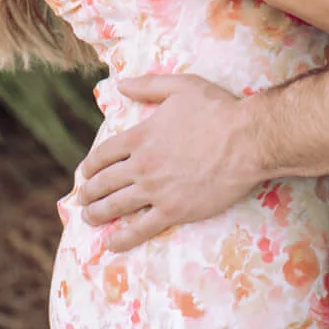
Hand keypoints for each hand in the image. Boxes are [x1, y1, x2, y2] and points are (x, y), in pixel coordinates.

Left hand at [74, 74, 258, 252]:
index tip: (84, 173)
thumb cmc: (218, 109)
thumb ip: (148, 85)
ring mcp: (156, 190)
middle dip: (88, 192)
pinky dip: (123, 238)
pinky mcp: (174, 211)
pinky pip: (141, 229)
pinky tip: (111, 244)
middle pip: (104, 182)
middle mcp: (142, 165)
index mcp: (141, 136)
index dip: (90, 166)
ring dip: (97, 214)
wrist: (247, 140)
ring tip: (88, 219)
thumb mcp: (181, 86)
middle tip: (81, 200)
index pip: (104, 154)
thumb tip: (120, 84)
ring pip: (116, 206)